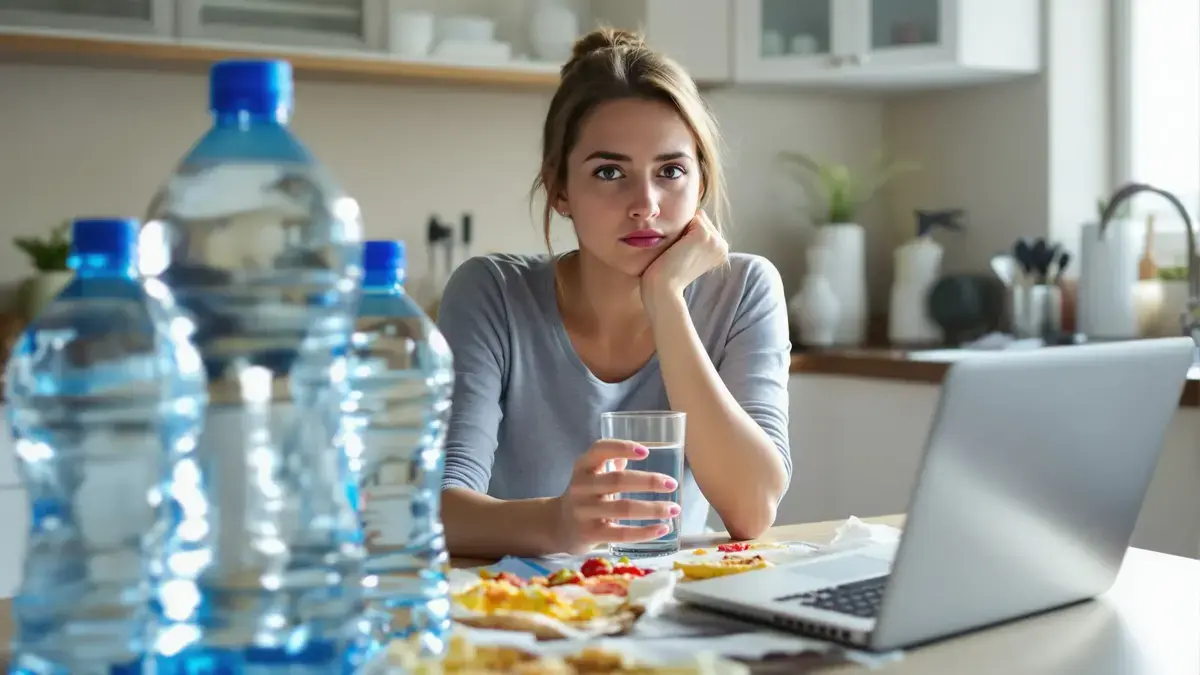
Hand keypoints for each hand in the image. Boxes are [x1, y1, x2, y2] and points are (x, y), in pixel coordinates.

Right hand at [550, 440, 680, 554]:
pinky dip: (645, 532)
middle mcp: (581, 486)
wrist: (557, 525)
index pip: (600, 450)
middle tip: (672, 484)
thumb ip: (614, 463)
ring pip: (623, 508)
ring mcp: (584, 511)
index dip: (622, 448)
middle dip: (649, 481)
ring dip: (653, 509)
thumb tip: (645, 451)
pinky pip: (621, 533)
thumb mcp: (593, 475)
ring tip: (674, 509)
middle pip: (618, 480)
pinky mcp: (589, 534)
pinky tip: (663, 529)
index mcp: (583, 466)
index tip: (646, 452)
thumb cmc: (586, 496)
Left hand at [640, 210, 728, 305]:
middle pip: (701, 218)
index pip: (705, 225)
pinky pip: (690, 218)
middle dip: (686, 230)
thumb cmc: (669, 272)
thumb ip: (696, 238)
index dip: (688, 235)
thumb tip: (696, 212)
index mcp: (721, 251)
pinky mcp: (704, 235)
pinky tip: (677, 248)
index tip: (683, 255)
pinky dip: (679, 229)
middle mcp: (722, 246)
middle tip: (679, 254)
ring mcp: (715, 240)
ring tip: (678, 251)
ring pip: (696, 217)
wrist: (664, 287)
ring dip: (682, 230)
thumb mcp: (690, 254)